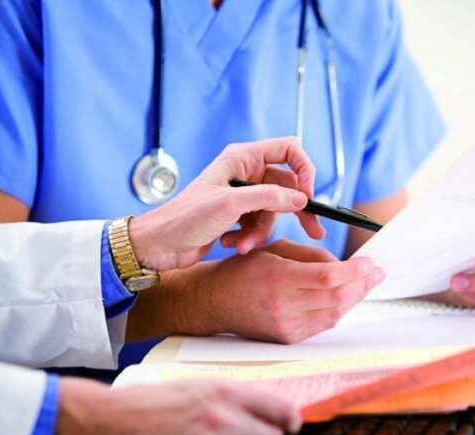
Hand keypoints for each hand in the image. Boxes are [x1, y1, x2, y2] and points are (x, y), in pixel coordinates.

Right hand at [50, 377, 300, 434]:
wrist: (111, 425)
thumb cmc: (148, 401)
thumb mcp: (194, 385)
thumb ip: (231, 395)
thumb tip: (263, 407)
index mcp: (224, 392)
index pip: (280, 408)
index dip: (290, 418)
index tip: (291, 423)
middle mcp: (223, 419)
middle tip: (248, 432)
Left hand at [129, 137, 325, 271]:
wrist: (160, 246)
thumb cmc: (185, 218)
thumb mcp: (230, 204)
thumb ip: (269, 197)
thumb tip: (301, 198)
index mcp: (242, 158)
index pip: (288, 150)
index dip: (304, 169)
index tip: (308, 194)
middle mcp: (245, 173)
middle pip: (288, 185)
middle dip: (296, 210)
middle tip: (314, 230)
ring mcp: (242, 196)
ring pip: (274, 211)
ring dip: (261, 231)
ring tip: (242, 243)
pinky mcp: (238, 217)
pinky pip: (260, 225)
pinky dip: (250, 238)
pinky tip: (232, 244)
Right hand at [190, 240, 384, 343]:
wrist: (214, 302)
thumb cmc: (243, 269)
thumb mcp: (275, 249)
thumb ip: (311, 256)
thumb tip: (344, 266)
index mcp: (278, 277)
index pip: (328, 277)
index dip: (354, 271)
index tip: (370, 263)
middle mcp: (282, 305)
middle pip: (336, 297)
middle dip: (362, 284)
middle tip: (377, 273)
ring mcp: (285, 326)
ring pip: (334, 314)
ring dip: (355, 298)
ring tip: (367, 284)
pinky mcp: (287, 339)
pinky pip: (322, 325)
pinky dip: (338, 310)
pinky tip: (345, 298)